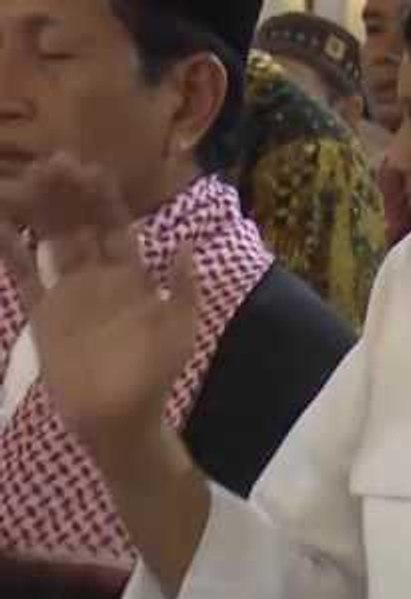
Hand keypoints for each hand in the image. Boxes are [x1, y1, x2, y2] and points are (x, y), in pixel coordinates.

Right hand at [0, 154, 195, 464]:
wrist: (119, 417)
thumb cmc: (155, 373)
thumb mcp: (180, 329)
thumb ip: (184, 288)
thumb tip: (186, 245)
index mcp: (132, 278)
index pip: (116, 228)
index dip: (105, 201)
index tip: (92, 171)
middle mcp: (98, 279)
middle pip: (81, 227)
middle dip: (69, 195)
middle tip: (55, 162)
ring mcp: (68, 294)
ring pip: (52, 243)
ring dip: (42, 212)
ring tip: (27, 177)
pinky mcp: (43, 315)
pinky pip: (24, 277)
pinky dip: (12, 252)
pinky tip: (0, 225)